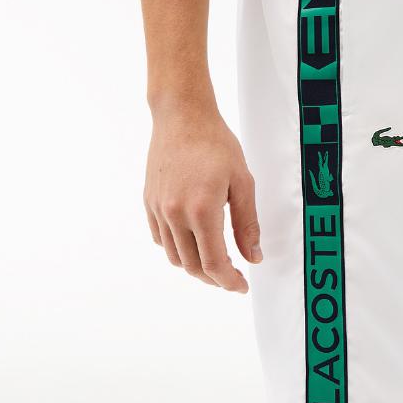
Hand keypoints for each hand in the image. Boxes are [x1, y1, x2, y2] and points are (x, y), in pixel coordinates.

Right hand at [143, 105, 261, 291]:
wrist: (181, 116)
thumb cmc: (216, 144)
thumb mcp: (243, 182)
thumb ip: (248, 224)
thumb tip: (254, 257)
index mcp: (202, 211)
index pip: (214, 263)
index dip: (228, 281)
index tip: (241, 286)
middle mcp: (175, 214)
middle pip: (193, 266)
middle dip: (214, 278)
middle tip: (232, 277)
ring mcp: (158, 209)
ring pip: (174, 256)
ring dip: (195, 266)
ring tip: (215, 262)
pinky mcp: (149, 202)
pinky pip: (161, 239)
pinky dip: (178, 249)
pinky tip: (194, 242)